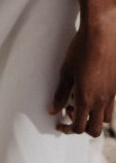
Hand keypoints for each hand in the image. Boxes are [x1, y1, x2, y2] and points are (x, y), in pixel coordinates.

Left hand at [48, 11, 115, 136]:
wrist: (102, 32)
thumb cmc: (81, 49)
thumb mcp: (66, 71)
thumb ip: (60, 93)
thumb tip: (53, 110)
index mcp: (87, 98)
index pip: (79, 127)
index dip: (68, 129)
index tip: (60, 124)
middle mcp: (102, 99)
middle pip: (95, 129)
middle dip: (82, 128)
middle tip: (71, 114)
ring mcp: (113, 93)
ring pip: (107, 118)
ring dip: (94, 117)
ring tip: (81, 102)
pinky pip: (112, 103)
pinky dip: (101, 104)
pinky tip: (92, 90)